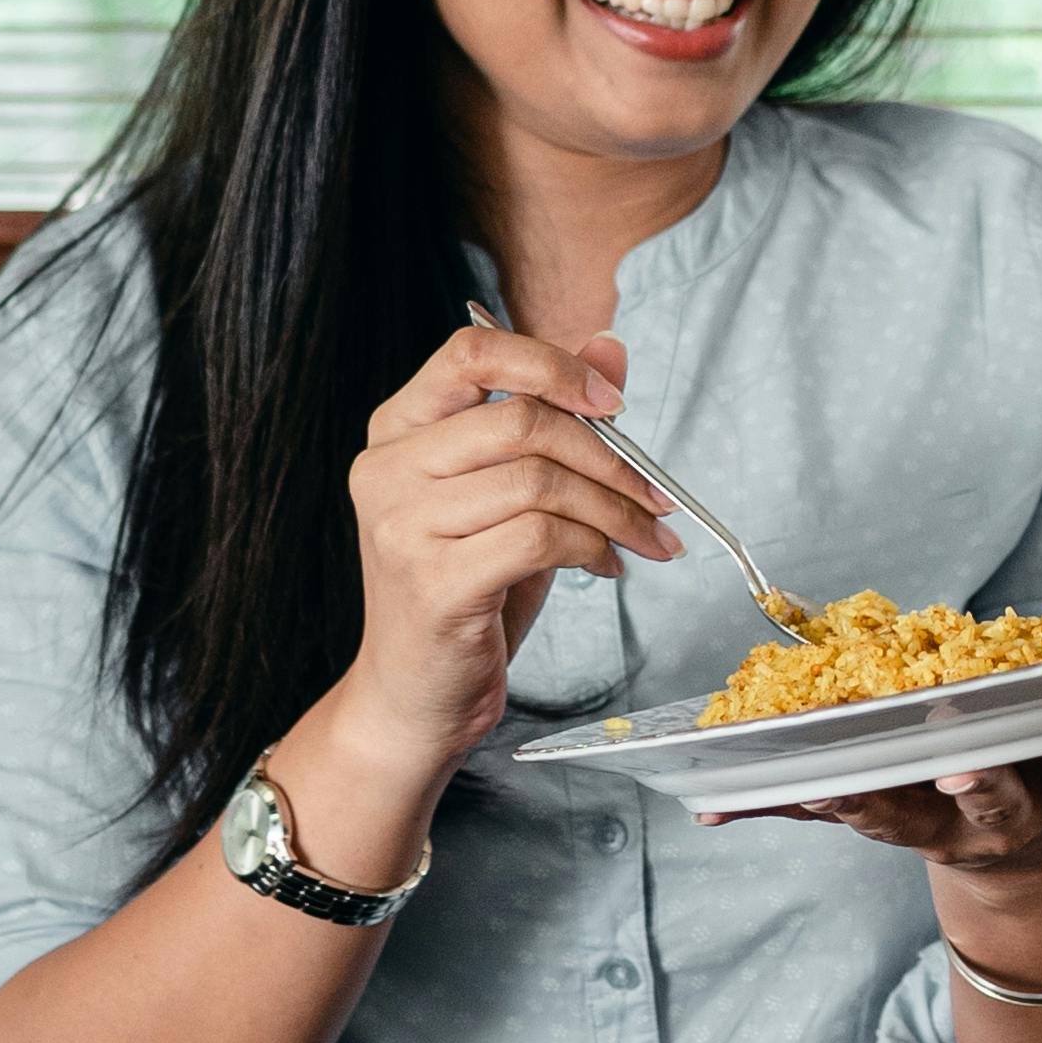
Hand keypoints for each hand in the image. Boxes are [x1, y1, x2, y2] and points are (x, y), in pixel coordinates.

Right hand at [325, 321, 680, 801]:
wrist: (415, 695)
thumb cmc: (466, 589)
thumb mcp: (511, 493)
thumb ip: (554, 416)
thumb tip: (609, 347)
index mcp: (397, 429)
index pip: (470, 352)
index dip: (552, 365)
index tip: (614, 403)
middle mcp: (387, 469)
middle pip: (522, 419)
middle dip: (609, 456)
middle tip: (654, 494)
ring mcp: (402, 526)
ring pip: (540, 481)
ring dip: (614, 510)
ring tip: (640, 537)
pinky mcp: (434, 582)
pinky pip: (540, 538)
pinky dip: (592, 547)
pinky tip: (603, 565)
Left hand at [703, 672, 1041, 939]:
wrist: (1026, 873)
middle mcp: (1001, 811)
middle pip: (988, 798)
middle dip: (975, 782)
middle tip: (961, 761)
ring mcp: (932, 822)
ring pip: (889, 810)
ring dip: (850, 798)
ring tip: (807, 780)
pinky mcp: (874, 817)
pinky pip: (815, 813)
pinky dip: (767, 808)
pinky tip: (712, 807)